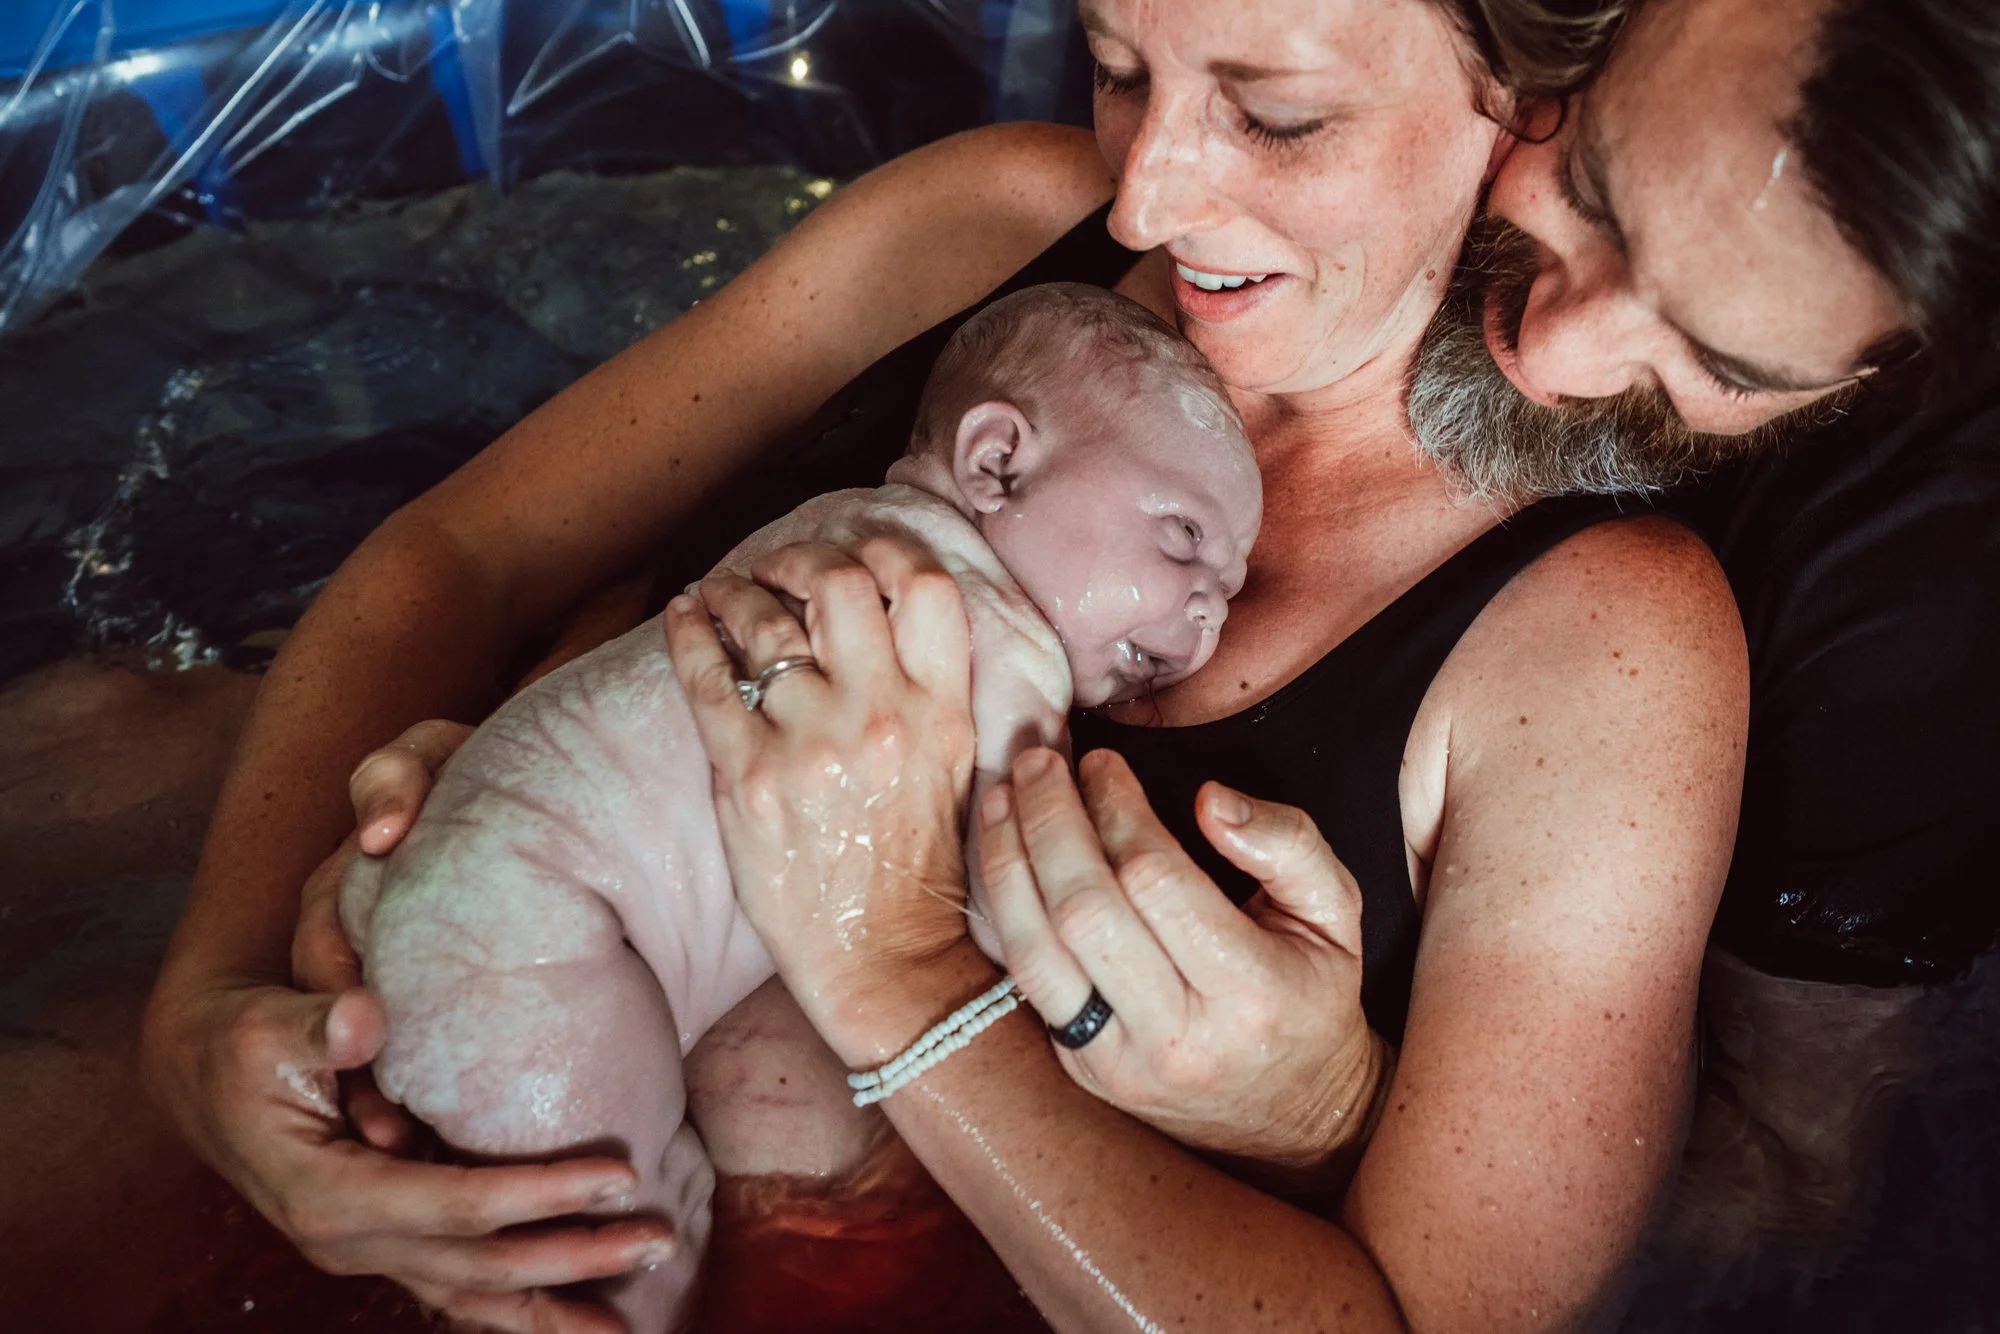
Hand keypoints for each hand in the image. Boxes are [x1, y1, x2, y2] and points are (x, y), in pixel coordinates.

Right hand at [148, 718, 663, 1331]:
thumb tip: (362, 1017)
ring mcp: (370, 1253)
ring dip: (558, 1303)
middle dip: (574, 1256)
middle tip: (659, 1238)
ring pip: (475, 1298)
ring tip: (636, 1320)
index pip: (456, 1205)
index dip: (538, 1195)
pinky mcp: (388, 1246)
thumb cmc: (246, 1043)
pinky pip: (463, 1290)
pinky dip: (522, 1306)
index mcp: (330, 1194)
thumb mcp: (269, 1025)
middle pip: (481, 1266)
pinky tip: (579, 1315)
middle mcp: (351, 1241)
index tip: (618, 1176)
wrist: (207, 1078)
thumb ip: (320, 1024)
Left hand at [662, 536, 982, 1062]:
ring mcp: (809, 745)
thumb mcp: (955, 768)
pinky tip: (684, 615)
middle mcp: (879, 716)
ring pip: (765, 620)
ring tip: (723, 591)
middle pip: (841, 581)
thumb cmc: (917, 865)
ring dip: (737, 592)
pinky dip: (688, 633)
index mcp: (940, 712)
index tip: (855, 555)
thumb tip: (894, 612)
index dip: (887, 551)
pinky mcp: (746, 779)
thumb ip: (932, 690)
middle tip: (778, 568)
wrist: (884, 960)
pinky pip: (707, 679)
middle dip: (800, 558)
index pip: (927, 587)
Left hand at [978, 747, 1387, 1181]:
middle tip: (1039, 761)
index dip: (1117, 809)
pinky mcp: (1080, 1069)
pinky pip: (1026, 980)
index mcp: (1250, 992)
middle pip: (1085, 911)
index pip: (1156, 880)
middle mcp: (1178, 1037)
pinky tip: (1001, 853)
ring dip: (1008, 861)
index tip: (1102, 764)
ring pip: (1035, 951)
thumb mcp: (1337, 916)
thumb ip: (1289, 845)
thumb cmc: (1308, 997)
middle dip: (1050, 821)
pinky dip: (1005, 909)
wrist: (1290, 1119)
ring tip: (1001, 795)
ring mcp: (1118, 1063)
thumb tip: (1211, 800)